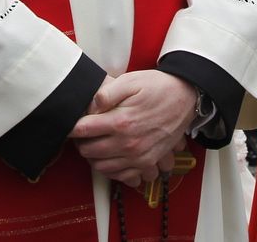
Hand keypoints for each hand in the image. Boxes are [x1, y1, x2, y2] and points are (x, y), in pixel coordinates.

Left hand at [68, 71, 193, 187]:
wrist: (185, 97)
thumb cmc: (158, 87)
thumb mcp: (130, 81)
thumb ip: (107, 92)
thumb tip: (90, 106)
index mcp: (121, 121)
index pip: (83, 131)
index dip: (72, 127)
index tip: (71, 124)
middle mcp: (128, 143)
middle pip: (89, 151)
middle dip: (80, 143)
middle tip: (81, 134)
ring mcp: (139, 156)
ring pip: (102, 167)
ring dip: (93, 158)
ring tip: (93, 145)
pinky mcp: (148, 162)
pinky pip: (122, 176)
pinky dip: (111, 171)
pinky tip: (109, 158)